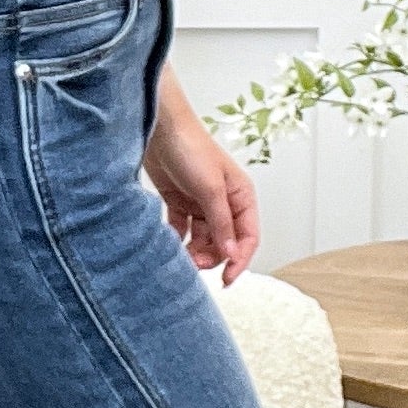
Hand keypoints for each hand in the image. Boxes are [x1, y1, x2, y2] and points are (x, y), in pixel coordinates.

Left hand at [141, 66, 259, 286]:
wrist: (159, 128)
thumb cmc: (190, 148)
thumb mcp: (211, 189)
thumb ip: (221, 223)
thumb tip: (232, 254)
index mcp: (241, 196)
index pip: (248, 237)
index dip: (239, 260)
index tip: (227, 279)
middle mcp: (224, 202)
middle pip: (224, 243)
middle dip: (212, 257)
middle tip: (194, 263)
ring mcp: (201, 204)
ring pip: (202, 240)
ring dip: (193, 252)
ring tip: (181, 256)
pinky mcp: (180, 203)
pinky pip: (182, 231)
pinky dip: (177, 240)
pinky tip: (169, 243)